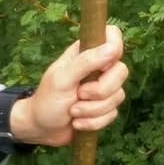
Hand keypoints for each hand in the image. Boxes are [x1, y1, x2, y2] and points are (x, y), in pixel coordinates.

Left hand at [3, 26, 127, 147]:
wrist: (42, 129)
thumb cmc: (47, 100)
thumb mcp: (62, 78)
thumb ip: (86, 61)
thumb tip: (112, 48)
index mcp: (85, 52)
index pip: (112, 35)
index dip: (115, 48)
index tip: (103, 66)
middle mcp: (97, 68)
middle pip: (121, 71)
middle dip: (100, 91)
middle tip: (78, 94)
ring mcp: (102, 88)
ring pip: (118, 96)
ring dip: (92, 110)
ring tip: (73, 110)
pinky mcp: (105, 108)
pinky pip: (113, 114)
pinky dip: (94, 122)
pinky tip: (77, 122)